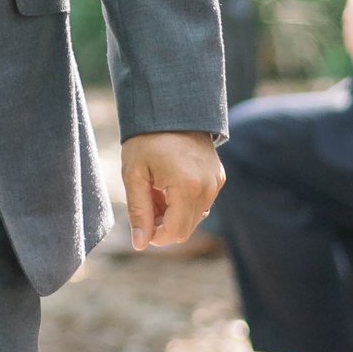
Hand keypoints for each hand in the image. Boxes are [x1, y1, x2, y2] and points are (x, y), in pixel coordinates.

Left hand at [121, 130, 223, 250]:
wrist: (170, 107)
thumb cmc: (146, 139)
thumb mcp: (134, 175)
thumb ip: (138, 212)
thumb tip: (140, 244)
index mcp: (187, 187)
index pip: (175, 232)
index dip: (155, 236)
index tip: (140, 224)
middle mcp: (208, 187)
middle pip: (186, 228)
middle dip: (163, 224)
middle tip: (145, 202)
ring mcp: (216, 182)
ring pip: (194, 217)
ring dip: (173, 213)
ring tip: (155, 190)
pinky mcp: (218, 177)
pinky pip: (201, 203)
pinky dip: (184, 202)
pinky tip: (168, 184)